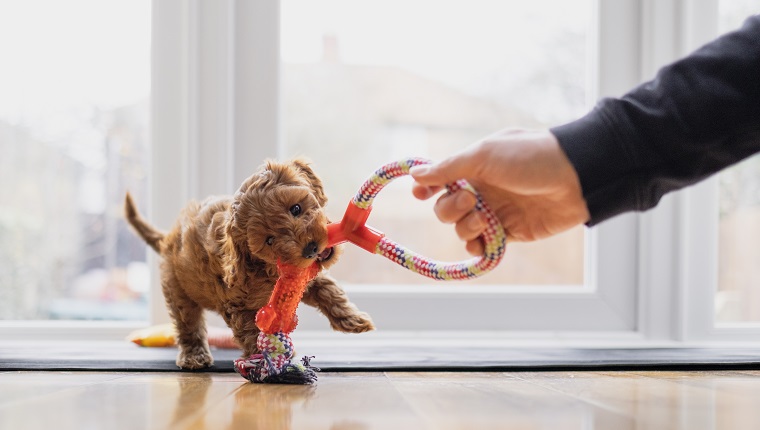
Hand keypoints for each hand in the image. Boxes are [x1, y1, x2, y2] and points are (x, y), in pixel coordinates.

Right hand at [410, 129, 589, 254]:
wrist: (575, 178)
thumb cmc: (529, 158)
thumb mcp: (485, 154)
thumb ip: (449, 167)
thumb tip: (416, 174)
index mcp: (473, 166)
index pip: (439, 179)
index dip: (426, 187)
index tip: (420, 194)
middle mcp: (481, 189)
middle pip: (445, 208)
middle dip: (450, 208)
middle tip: (471, 199)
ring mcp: (495, 211)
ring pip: (462, 228)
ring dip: (465, 227)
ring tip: (485, 219)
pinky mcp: (510, 232)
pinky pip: (482, 244)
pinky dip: (477, 246)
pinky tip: (482, 242)